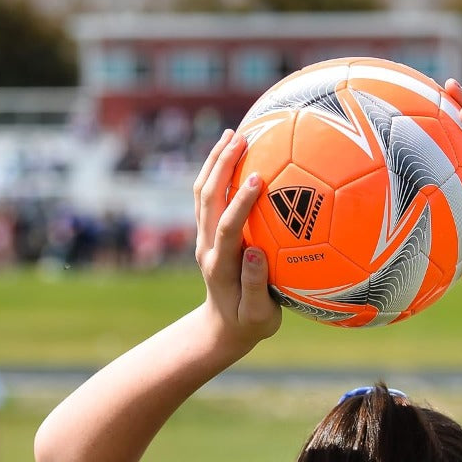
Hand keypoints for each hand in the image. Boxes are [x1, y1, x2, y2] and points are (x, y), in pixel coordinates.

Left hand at [193, 130, 280, 347]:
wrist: (223, 328)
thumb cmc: (249, 324)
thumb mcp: (259, 316)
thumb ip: (257, 286)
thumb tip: (256, 251)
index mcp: (221, 267)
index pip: (228, 229)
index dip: (240, 203)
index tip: (258, 178)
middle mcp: (206, 248)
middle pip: (207, 200)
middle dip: (221, 166)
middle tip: (241, 137)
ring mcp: (203, 239)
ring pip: (202, 193)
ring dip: (215, 162)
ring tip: (233, 133)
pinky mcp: (207, 234)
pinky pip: (208, 197)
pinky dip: (217, 171)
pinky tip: (234, 152)